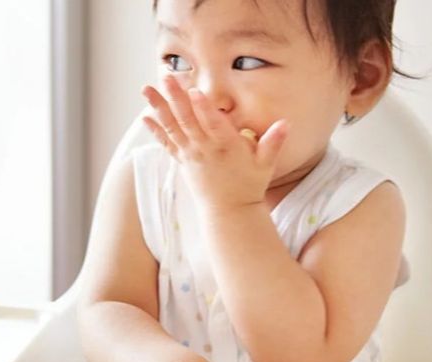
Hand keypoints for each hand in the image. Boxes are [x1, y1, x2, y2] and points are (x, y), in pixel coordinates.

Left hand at [141, 76, 290, 212]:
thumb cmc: (249, 185)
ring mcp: (191, 155)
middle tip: (167, 78)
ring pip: (173, 127)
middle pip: (188, 120)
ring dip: (159, 107)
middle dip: (176, 98)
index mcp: (226, 146)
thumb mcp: (265, 165)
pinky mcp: (183, 161)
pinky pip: (166, 143)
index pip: (214, 124)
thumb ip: (273, 142)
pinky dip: (155, 130)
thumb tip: (286, 123)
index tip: (195, 91)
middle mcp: (205, 149)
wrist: (230, 212)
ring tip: (147, 89)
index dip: (204, 108)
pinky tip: (144, 116)